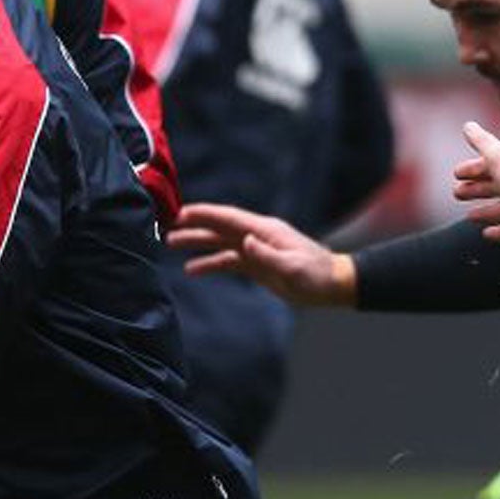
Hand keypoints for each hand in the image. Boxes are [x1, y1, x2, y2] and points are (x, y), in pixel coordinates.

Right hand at [166, 203, 355, 306]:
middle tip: (166, 226)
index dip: (203, 214)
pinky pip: (228, 260)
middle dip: (193, 225)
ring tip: (171, 243)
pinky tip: (192, 270)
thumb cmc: (317, 275)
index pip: (228, 218)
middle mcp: (257, 235)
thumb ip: (268, 255)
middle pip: (219, 227)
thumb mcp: (293, 268)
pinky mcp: (257, 264)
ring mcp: (256, 248)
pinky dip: (210, 263)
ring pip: (220, 242)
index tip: (180, 213)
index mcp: (265, 230)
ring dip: (197, 243)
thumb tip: (246, 242)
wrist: (333, 285)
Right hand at [452, 122, 499, 252]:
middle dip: (475, 188)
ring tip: (469, 215)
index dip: (472, 168)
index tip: (456, 173)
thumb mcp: (499, 159)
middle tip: (457, 193)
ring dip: (485, 211)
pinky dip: (499, 232)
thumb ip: (483, 143)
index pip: (489, 165)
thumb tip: (468, 125)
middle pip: (494, 187)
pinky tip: (486, 234)